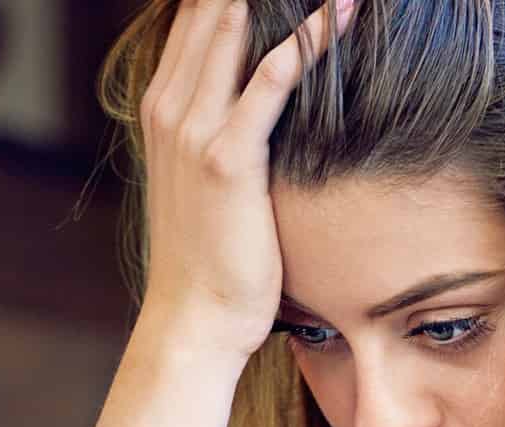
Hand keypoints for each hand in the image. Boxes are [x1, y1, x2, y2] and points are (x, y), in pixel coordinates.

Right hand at [135, 0, 354, 357]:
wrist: (195, 318)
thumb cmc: (212, 255)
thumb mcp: (205, 179)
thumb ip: (222, 130)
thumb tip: (262, 107)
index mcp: (162, 105)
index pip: (194, 15)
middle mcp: (171, 105)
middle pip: (210, 8)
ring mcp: (194, 129)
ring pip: (236, 25)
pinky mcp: (229, 157)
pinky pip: (271, 79)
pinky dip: (308, 40)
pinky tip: (342, 11)